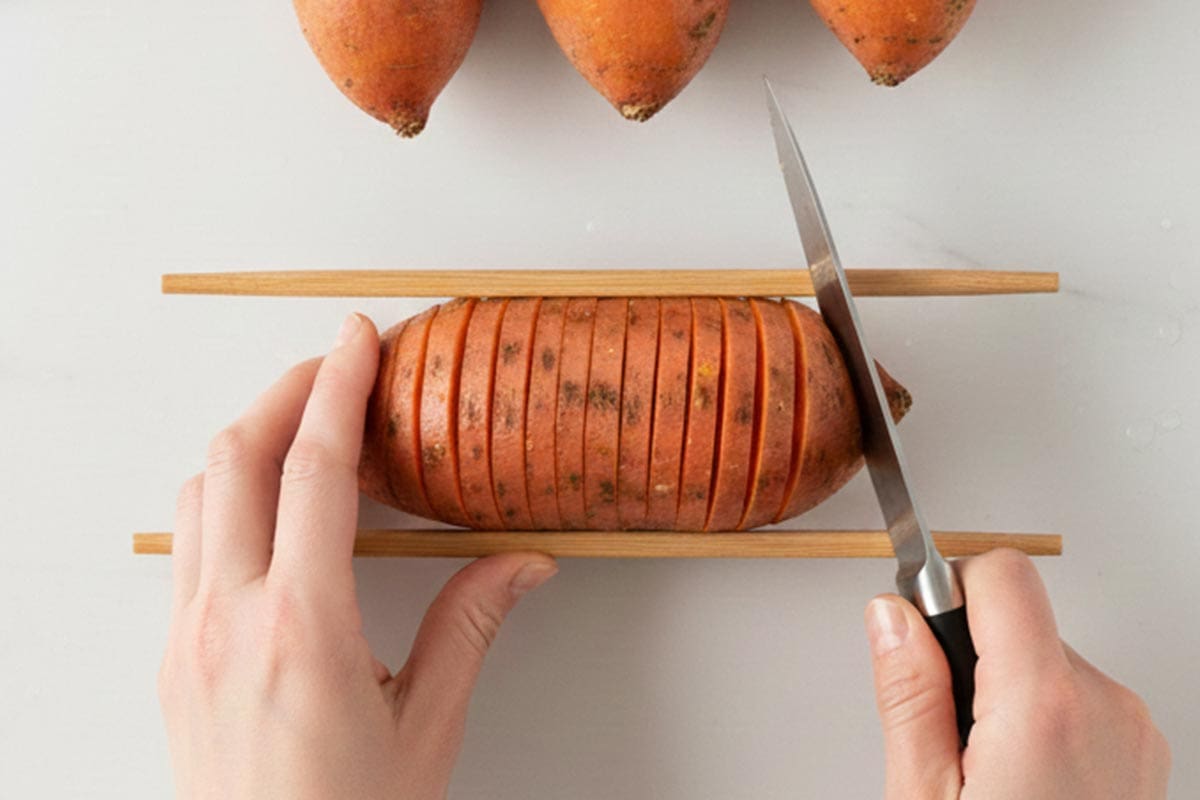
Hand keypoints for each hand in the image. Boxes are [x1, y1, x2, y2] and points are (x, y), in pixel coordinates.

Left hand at [158, 313, 557, 799]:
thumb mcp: (426, 725)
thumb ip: (470, 627)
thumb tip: (521, 564)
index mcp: (301, 629)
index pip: (314, 472)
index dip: (338, 389)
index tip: (358, 341)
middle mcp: (229, 620)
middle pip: (238, 457)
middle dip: (288, 389)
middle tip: (336, 365)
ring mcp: (188, 636)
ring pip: (199, 491)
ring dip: (251, 438)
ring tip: (306, 425)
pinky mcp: (173, 656)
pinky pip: (185, 540)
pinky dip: (224, 492)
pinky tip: (266, 505)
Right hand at [864, 548, 1169, 798]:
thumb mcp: (921, 798)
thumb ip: (910, 692)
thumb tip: (890, 615)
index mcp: (1045, 706)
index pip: (1001, 573)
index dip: (946, 586)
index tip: (919, 626)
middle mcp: (1105, 706)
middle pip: (1019, 616)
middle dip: (970, 652)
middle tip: (944, 730)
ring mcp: (1132, 730)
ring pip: (1045, 658)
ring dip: (1005, 691)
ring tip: (984, 770)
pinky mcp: (1142, 753)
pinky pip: (1076, 698)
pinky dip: (1041, 719)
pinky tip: (1019, 778)